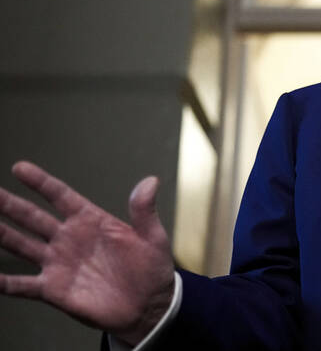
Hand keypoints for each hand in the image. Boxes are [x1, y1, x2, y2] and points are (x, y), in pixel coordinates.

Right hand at [0, 161, 174, 345]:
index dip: (41, 182)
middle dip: (9, 204)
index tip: (20, 168)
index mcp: (90, 220)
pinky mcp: (54, 289)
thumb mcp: (152, 237)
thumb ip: (144, 210)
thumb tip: (151, 181)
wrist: (149, 305)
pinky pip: (23, 284)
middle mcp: (69, 238)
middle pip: (32, 217)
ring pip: (21, 245)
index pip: (60, 196)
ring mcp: (59, 263)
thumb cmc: (151, 268)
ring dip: (2, 234)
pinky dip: (4, 282)